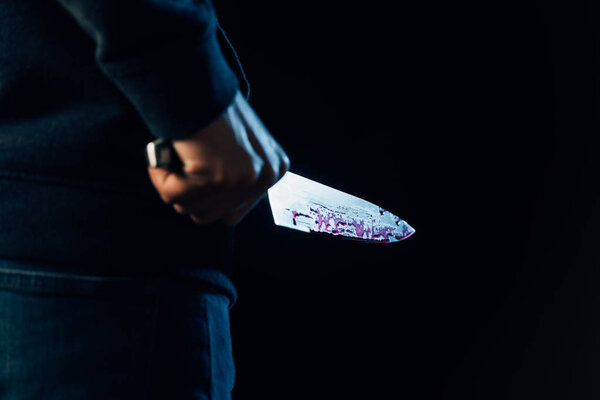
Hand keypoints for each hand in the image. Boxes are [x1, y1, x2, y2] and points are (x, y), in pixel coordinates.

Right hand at [147, 91, 289, 224]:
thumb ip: (235, 173)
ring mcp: (244, 178)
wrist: (193, 78)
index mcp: (275, 169)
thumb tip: (214, 203)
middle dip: (189, 194)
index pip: (232, 212)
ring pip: (192, 210)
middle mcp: (266, 177)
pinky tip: (169, 150)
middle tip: (183, 161)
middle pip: (212, 217)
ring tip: (179, 153)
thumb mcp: (238, 144)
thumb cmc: (206, 107)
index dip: (205, 196)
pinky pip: (173, 196)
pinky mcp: (218, 176)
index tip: (196, 171)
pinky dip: (160, 175)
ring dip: (175, 185)